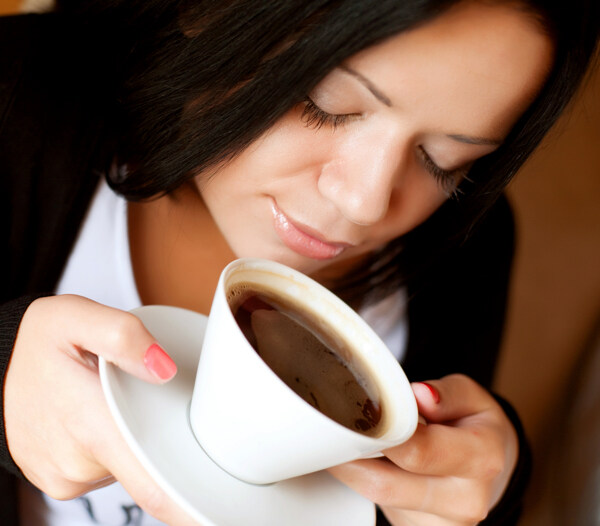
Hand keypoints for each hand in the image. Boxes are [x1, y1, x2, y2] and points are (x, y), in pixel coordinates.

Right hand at [5, 295, 196, 524]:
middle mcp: (76, 463)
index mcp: (89, 425)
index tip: (218, 513)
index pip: (152, 487)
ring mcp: (64, 476)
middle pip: (149, 470)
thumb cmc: (38, 339)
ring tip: (124, 404)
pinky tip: (105, 418)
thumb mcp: (79, 316)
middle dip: (168, 446)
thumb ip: (124, 336)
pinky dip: (115, 446)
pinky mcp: (57, 479)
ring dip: (137, 442)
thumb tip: (164, 369)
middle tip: (164, 405)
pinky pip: (103, 467)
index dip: (189, 508)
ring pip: (127, 467)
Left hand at [328, 374, 517, 525]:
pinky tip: (359, 462)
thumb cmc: (474, 425)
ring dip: (352, 470)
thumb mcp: (471, 396)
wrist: (489, 466)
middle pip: (386, 484)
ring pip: (378, 497)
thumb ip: (447, 393)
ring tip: (338, 443)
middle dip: (350, 458)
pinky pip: (382, 508)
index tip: (352, 420)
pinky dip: (364, 483)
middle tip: (326, 433)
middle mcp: (464, 498)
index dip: (380, 437)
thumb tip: (420, 394)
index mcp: (481, 457)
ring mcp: (443, 524)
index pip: (419, 451)